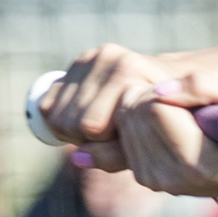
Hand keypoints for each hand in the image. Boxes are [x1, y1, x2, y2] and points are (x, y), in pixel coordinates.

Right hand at [39, 43, 174, 147]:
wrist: (171, 85)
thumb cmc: (165, 118)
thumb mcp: (149, 142)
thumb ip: (117, 155)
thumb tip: (78, 159)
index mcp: (128, 70)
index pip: (92, 126)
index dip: (106, 144)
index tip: (127, 141)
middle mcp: (105, 57)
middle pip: (72, 122)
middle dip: (90, 140)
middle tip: (114, 139)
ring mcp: (88, 58)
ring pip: (56, 116)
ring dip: (75, 133)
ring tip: (103, 131)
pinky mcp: (76, 64)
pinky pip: (47, 105)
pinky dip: (61, 120)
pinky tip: (87, 120)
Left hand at [94, 70, 217, 198]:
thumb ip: (204, 85)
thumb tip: (159, 91)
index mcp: (194, 163)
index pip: (154, 108)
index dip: (167, 91)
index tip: (187, 97)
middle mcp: (169, 178)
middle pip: (134, 112)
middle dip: (151, 96)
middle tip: (179, 102)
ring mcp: (153, 180)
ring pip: (124, 120)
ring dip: (143, 105)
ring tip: (175, 114)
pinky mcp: (142, 177)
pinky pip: (123, 132)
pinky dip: (139, 121)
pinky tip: (165, 127)